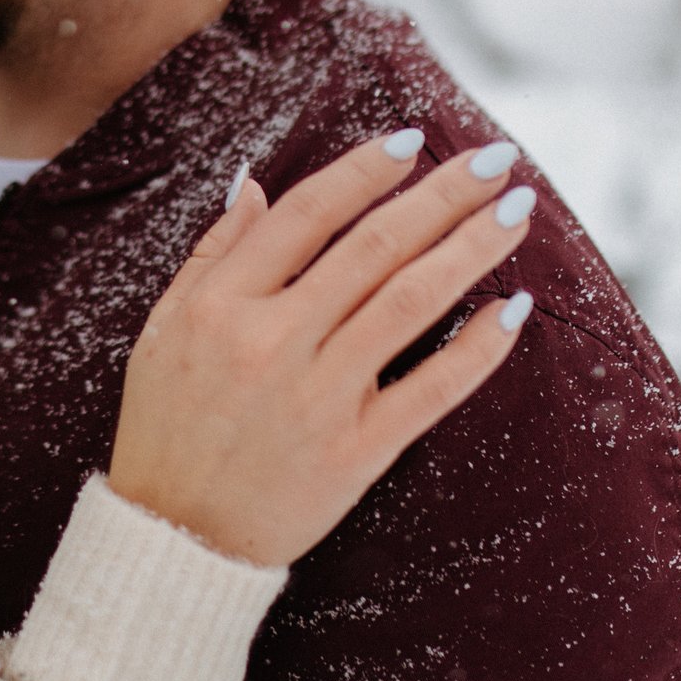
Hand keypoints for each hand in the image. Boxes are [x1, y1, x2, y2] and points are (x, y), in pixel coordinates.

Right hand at [105, 134, 536, 566]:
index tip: (411, 140)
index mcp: (222, 305)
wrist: (175, 541)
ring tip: (516, 212)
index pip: (307, 214)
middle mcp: (272, 342)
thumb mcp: (164, 330)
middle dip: (442, 195)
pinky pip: (432, 390)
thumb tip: (253, 181)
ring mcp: (318, 398)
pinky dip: (478, 348)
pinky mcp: (356, 453)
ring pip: (410, 303)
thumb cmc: (166, 428)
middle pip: (374, 247)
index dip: (364, 171)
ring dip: (471, 250)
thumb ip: (212, 254)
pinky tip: (512, 308)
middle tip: (493, 158)